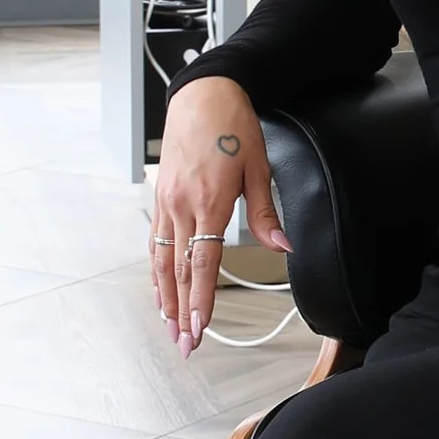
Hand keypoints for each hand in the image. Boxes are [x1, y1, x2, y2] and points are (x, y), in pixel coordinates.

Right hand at [150, 74, 286, 352]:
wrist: (202, 94)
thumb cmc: (232, 126)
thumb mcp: (258, 166)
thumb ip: (265, 212)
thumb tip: (283, 246)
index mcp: (209, 201)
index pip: (203, 263)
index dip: (201, 300)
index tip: (201, 328)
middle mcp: (182, 205)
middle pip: (179, 271)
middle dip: (182, 312)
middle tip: (185, 344)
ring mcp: (167, 202)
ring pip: (162, 260)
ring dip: (165, 298)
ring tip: (169, 327)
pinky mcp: (162, 197)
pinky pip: (155, 241)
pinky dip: (156, 270)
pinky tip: (160, 289)